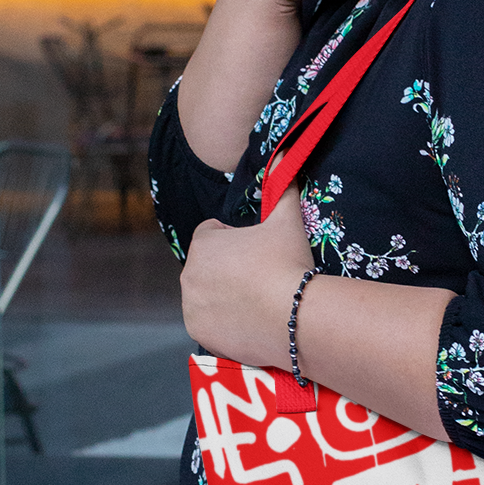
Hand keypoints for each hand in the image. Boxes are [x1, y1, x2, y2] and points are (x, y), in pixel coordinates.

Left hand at [180, 186, 313, 367]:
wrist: (295, 317)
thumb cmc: (288, 263)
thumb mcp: (287, 220)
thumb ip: (282, 184)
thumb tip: (283, 152)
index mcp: (203, 243)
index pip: (211, 235)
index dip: (235, 242)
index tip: (257, 254)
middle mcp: (188, 273)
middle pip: (208, 268)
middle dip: (227, 271)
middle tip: (260, 280)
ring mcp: (191, 305)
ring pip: (206, 295)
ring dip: (223, 296)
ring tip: (256, 303)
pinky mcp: (198, 332)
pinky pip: (207, 322)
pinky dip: (222, 322)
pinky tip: (248, 321)